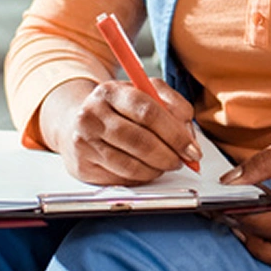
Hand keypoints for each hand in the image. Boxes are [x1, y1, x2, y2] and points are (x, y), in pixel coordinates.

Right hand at [40, 76, 199, 185]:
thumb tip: (189, 136)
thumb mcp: (148, 93)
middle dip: (169, 155)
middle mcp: (91, 115)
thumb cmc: (120, 108)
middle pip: (140, 141)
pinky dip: (141, 177)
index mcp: (111, 92)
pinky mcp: (82, 166)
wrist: (79, 120)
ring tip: (167, 164)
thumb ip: (174, 106)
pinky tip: (147, 169)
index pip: (148, 112)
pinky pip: (120, 178)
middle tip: (183, 160)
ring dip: (157, 169)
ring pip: (130, 165)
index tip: (192, 148)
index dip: (175, 134)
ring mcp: (83, 142)